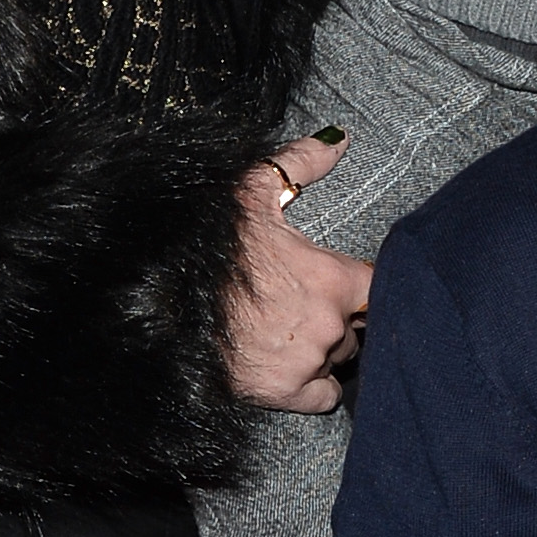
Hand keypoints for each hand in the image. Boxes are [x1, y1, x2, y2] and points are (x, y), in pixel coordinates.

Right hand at [224, 134, 373, 411]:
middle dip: (339, 315)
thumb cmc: (207, 242)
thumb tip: (341, 139)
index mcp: (332, 278)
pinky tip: (293, 365)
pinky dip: (312, 384)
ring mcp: (306, 361)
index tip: (347, 283)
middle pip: (359, 326)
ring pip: (339, 358)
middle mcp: (328, 324)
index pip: (382, 289)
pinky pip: (321, 397)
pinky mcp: (282, 392)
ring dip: (325, 346)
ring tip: (291, 329)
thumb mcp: (251, 189)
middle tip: (304, 302)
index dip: (365, 285)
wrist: (154, 296)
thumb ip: (303, 162)